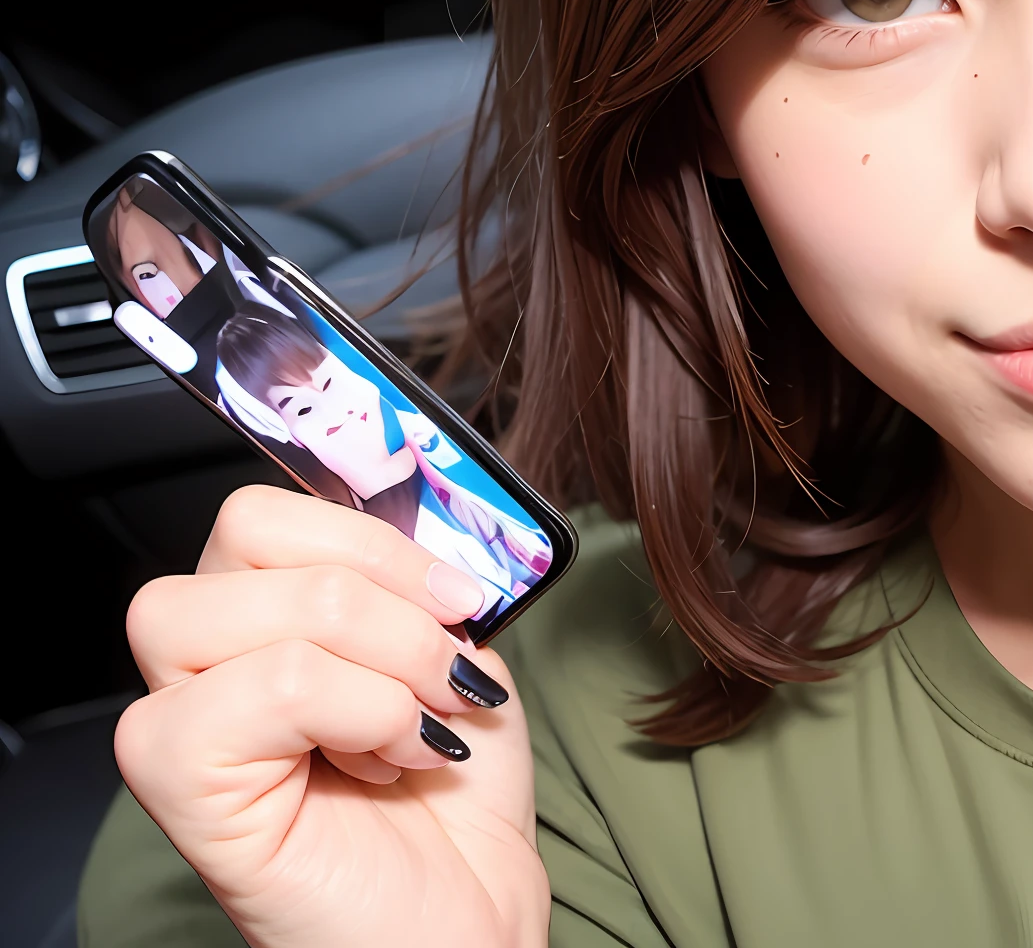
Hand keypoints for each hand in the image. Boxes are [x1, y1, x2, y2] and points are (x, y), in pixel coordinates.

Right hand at [117, 485, 548, 947]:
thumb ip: (418, 580)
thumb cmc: (458, 803)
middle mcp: (201, 664)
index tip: (460, 593)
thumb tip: (423, 519)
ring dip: (381, 654)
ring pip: (262, 609)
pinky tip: (386, 760)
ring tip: (418, 721)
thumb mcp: (456, 654)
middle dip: (381, 584)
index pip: (265, 509)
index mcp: (258, 619)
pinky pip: (270, 686)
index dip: (373, 532)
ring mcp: (179, 725)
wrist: (470, 924)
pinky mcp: (181, 787)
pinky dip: (359, 709)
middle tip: (444, 664)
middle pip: (247, 532)